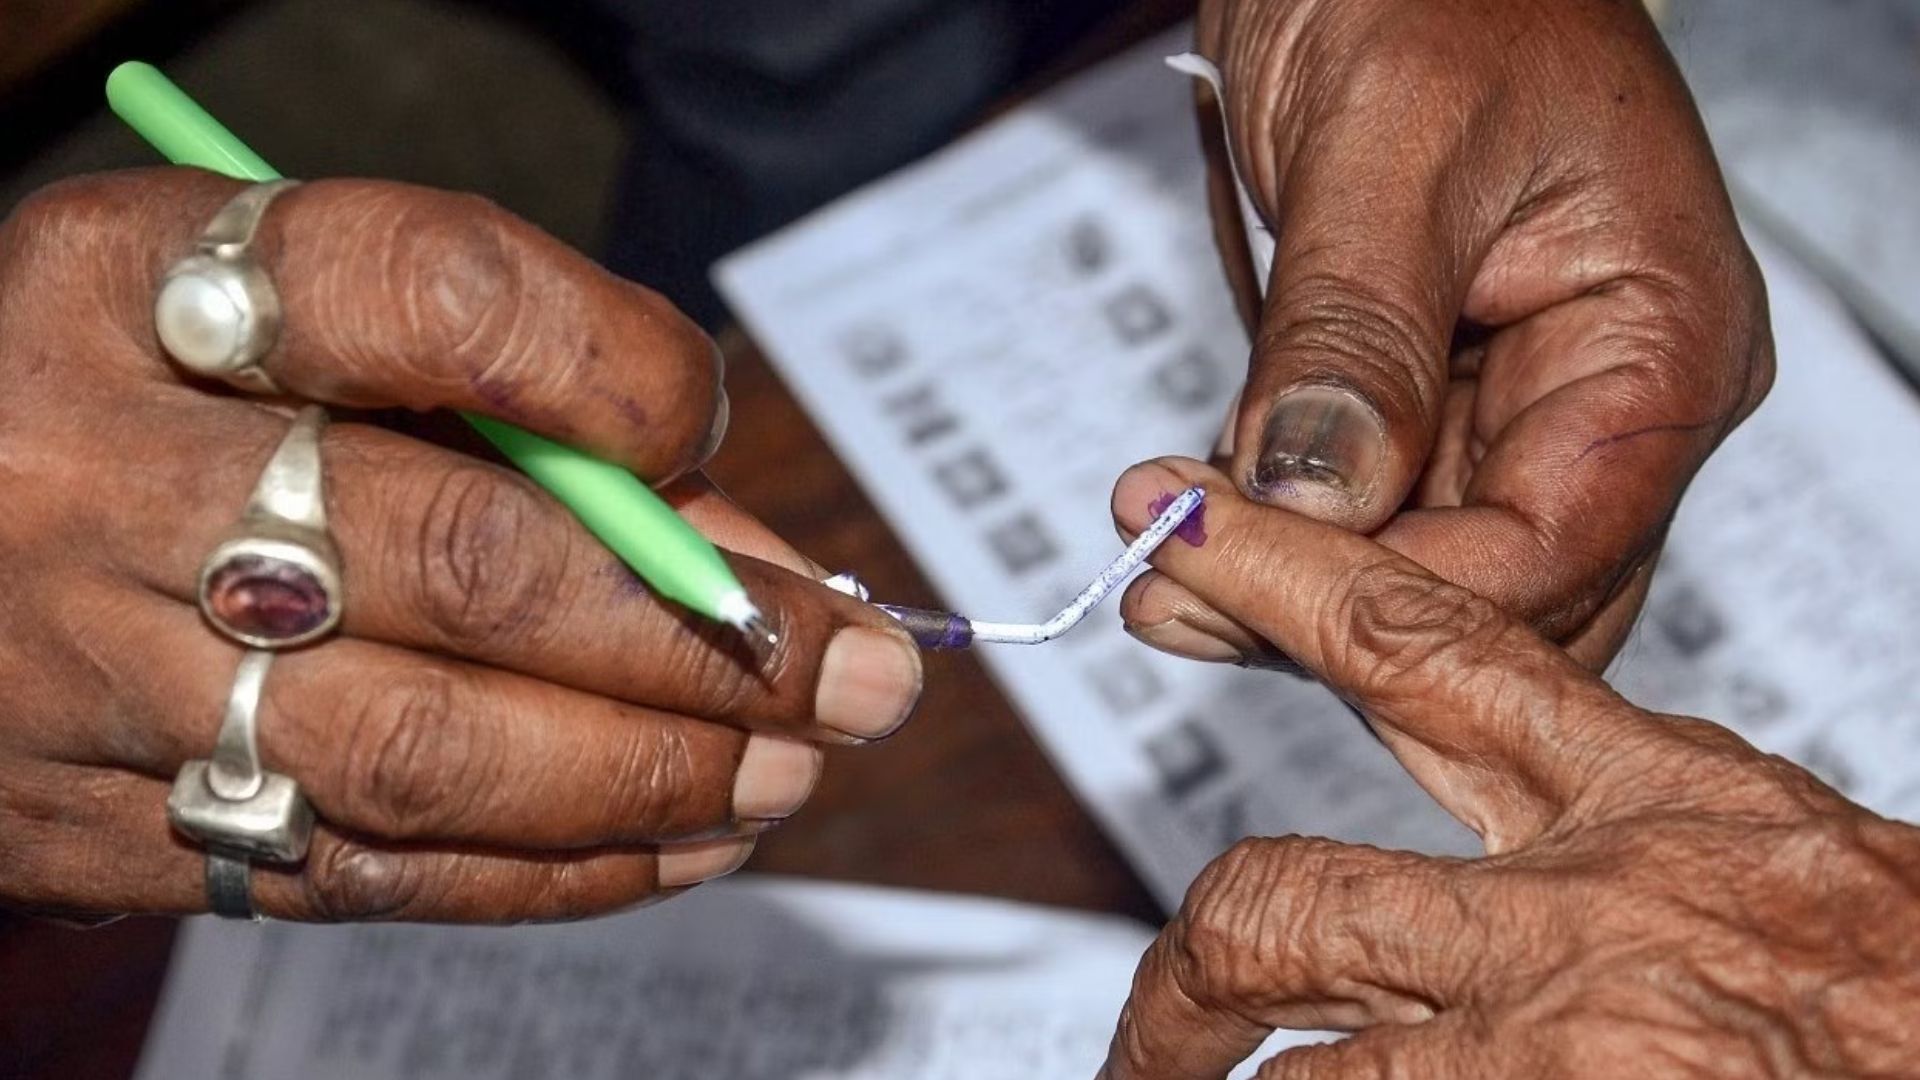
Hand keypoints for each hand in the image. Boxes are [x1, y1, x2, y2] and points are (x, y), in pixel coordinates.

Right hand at [0, 170, 921, 922]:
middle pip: (468, 562)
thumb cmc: (146, 406)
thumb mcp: (276, 320)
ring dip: (657, 771)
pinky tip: (682, 843)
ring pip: (428, 749)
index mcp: (149, 289)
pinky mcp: (100, 828)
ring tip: (795, 767)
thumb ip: (505, 398)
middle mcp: (103, 478)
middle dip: (709, 633)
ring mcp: (92, 673)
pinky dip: (557, 869)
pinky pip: (363, 871)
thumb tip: (744, 543)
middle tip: (862, 671)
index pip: (434, 297)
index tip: (708, 419)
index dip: (614, 369)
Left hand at [1099, 459, 1919, 1077]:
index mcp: (1658, 802)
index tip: (1173, 524)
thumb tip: (1542, 853)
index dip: (1273, 575)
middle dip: (1188, 973)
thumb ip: (1646, 844)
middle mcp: (1590, 915)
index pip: (1416, 645)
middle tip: (1152, 1033)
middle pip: (1286, 904)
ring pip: (1302, 1064)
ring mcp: (1566, 1042)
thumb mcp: (1791, 865)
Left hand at [1138, 0, 1772, 668]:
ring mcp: (1527, 404)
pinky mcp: (1441, 398)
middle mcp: (1614, 397)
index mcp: (1663, 343)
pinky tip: (1200, 528)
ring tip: (1163, 568)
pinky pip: (1378, 509)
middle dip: (1338, 613)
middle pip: (1497, 588)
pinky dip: (1290, 533)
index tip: (1226, 577)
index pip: (1544, 550)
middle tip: (1175, 594)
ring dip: (1296, 584)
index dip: (1384, 592)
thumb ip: (1358, 332)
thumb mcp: (1390, 146)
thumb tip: (1319, 499)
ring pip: (1429, 567)